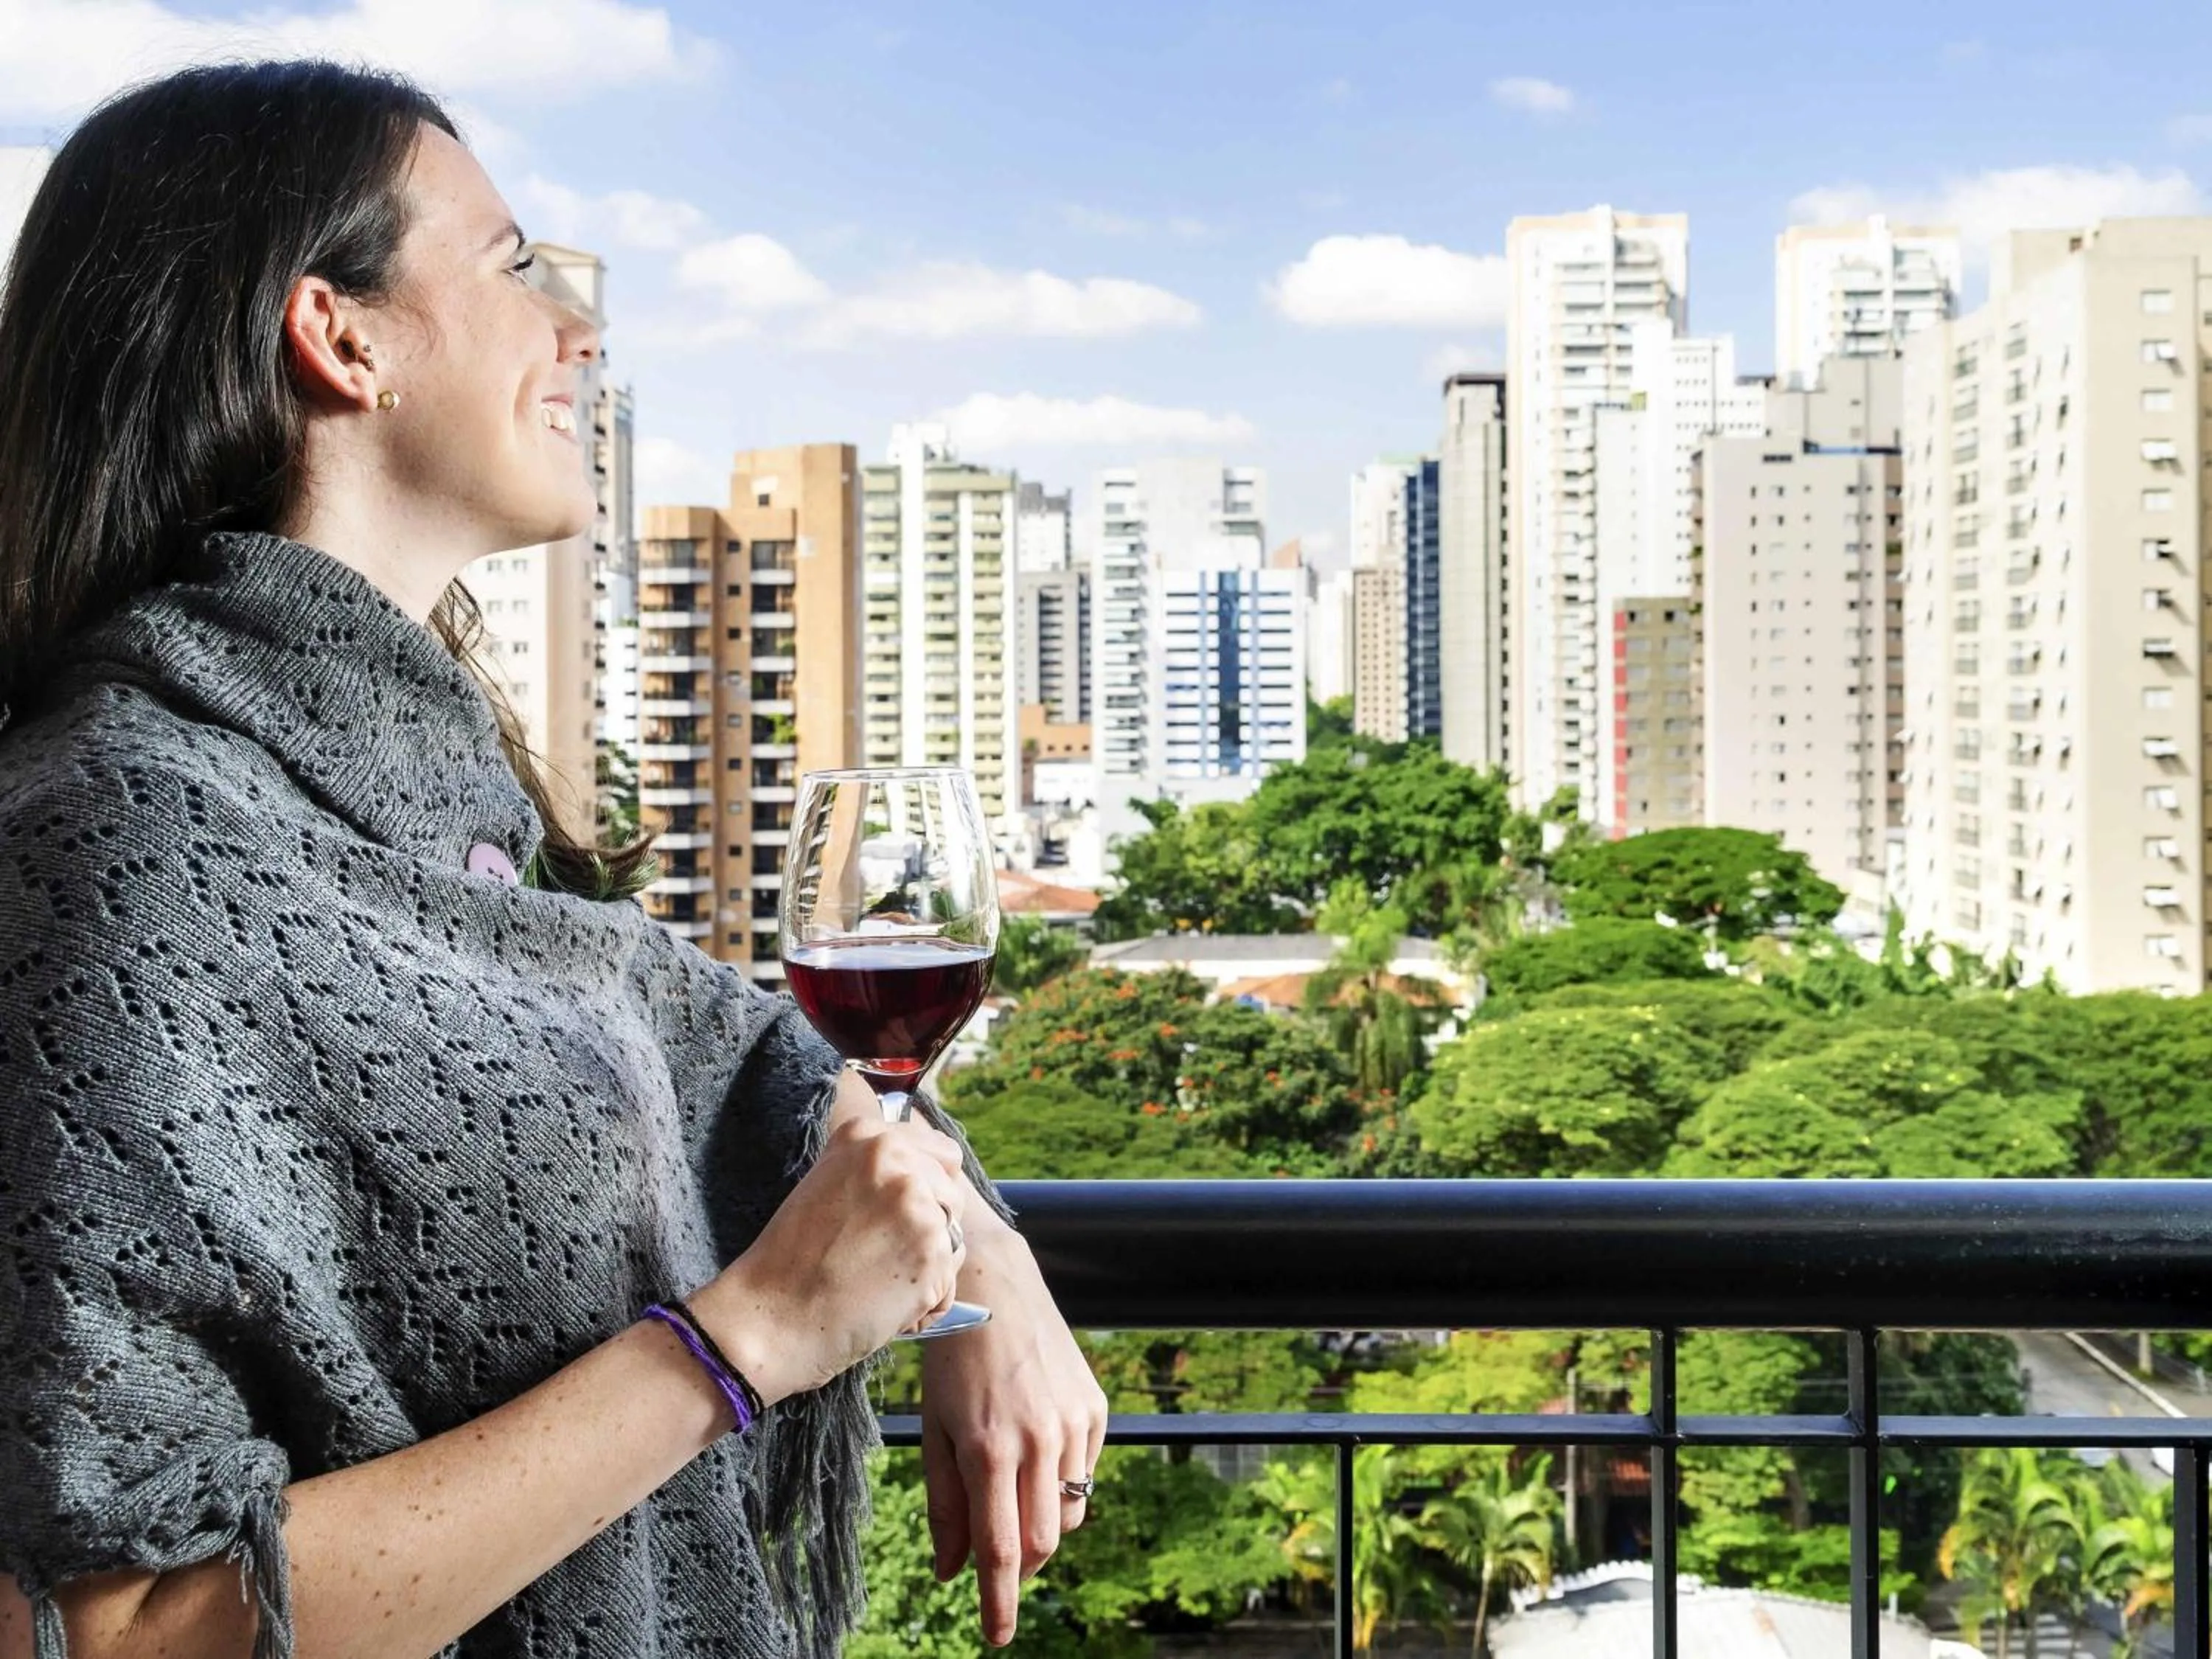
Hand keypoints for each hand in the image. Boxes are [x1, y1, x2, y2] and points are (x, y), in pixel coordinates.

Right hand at [695, 1113, 969, 1405]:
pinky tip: (880, 1306)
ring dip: (927, 1269)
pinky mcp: (931, 1249)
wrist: (770, 1317)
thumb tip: (938, 1173)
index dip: (928, 1193)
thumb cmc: (792, 1264)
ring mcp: (915, 1201)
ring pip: (954, 1239)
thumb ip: (879, 1170)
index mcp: (867, 1136)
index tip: (895, 1219)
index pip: (942, 1153)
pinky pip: (948, 1283)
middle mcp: (894, 1157)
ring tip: (873, 1282)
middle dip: (930, 1230)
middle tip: (876, 1257)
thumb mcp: (829, 1186)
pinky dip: (923, 1304)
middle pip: (953, 1195)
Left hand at [919, 1219, 1109, 1646]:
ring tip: (1010, 1499)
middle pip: (1042, 1543)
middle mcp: (1039, 1440)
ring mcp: (1073, 1423)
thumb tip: (952, 1570)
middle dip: (1020, 1569)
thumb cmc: (950, 1357)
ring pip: (1068, 1513)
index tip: (995, 1637)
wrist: (992, 1281)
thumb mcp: (933, 1429)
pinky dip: (1061, 1484)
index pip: (1002, 1550)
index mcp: (989, 1449)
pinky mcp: (1094, 1407)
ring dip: (1041, 1528)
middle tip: (996, 1568)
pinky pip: (1084, 1471)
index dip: (1000, 1602)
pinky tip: (1034, 1455)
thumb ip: (944, 1503)